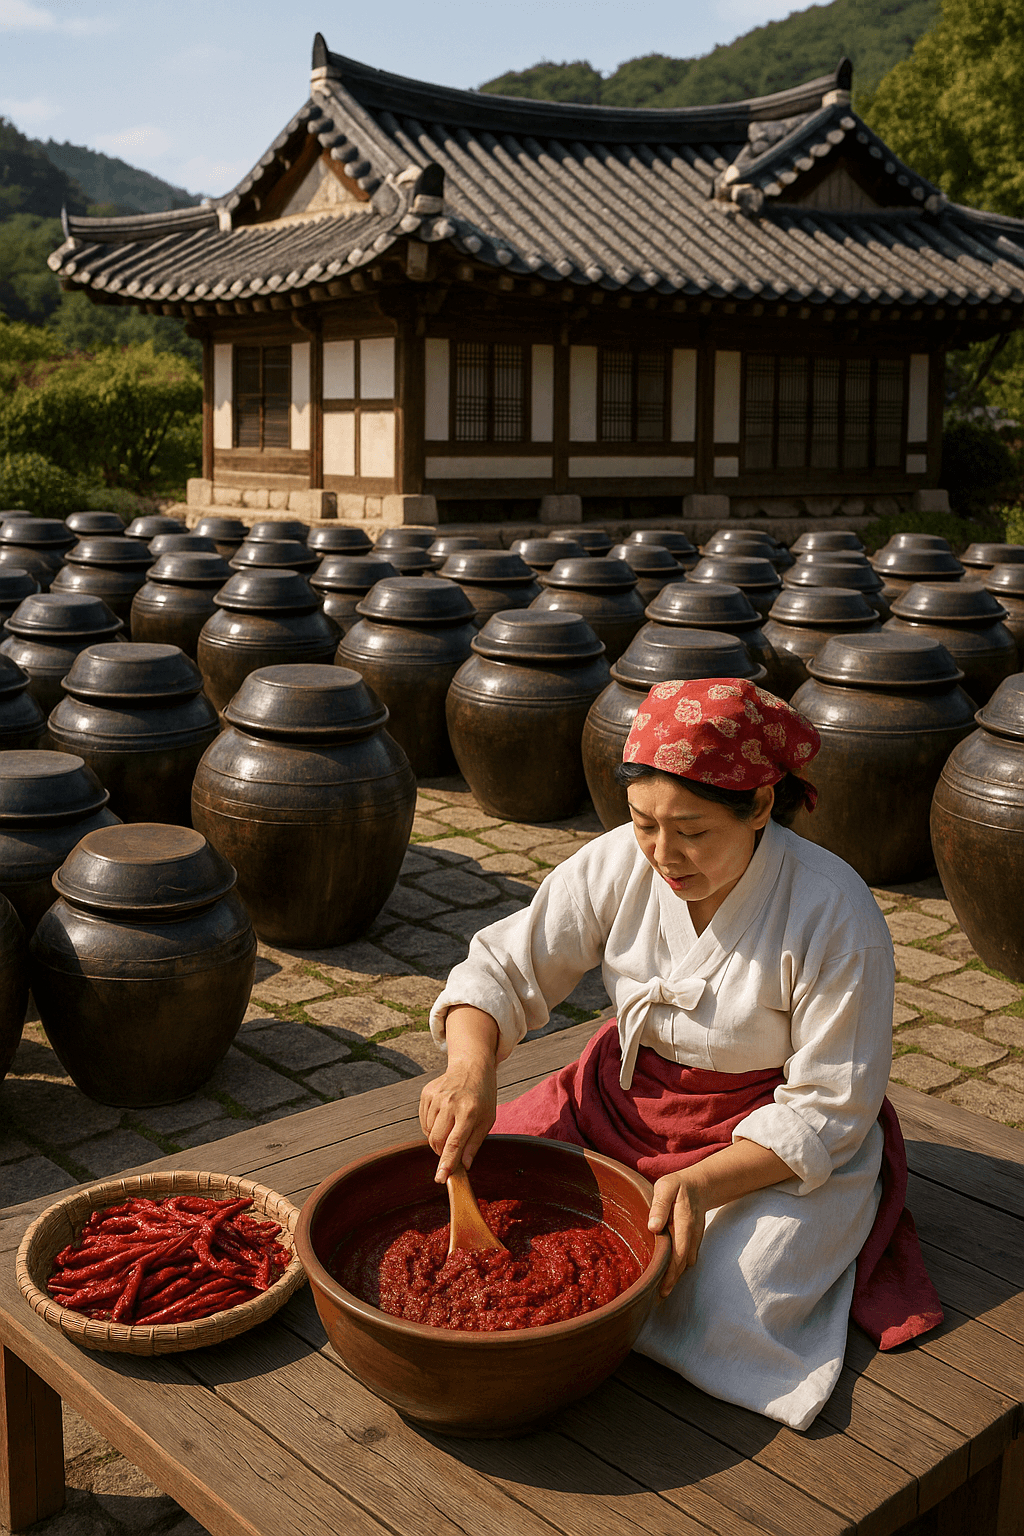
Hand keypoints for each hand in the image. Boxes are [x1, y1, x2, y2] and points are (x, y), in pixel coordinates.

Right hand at [419, 1054, 496, 1182]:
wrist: (471, 1067)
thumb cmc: (482, 1095)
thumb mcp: (487, 1119)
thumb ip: (475, 1144)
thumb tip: (465, 1165)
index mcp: (469, 1111)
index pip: (454, 1143)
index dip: (446, 1163)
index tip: (441, 1177)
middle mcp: (450, 1103)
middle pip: (437, 1141)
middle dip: (442, 1152)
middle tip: (452, 1149)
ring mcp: (436, 1097)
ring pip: (429, 1132)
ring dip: (437, 1138)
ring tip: (451, 1126)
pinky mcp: (426, 1093)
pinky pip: (423, 1121)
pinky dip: (431, 1126)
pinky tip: (443, 1117)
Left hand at [647, 1171, 706, 1297]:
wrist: (700, 1184)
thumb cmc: (678, 1185)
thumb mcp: (665, 1187)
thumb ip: (659, 1206)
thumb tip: (653, 1227)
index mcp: (684, 1222)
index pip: (678, 1252)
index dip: (671, 1272)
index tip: (661, 1288)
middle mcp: (692, 1234)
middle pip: (683, 1263)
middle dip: (672, 1281)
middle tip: (660, 1298)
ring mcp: (695, 1238)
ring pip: (686, 1263)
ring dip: (676, 1277)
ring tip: (662, 1291)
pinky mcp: (694, 1240)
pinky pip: (688, 1258)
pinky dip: (679, 1269)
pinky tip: (669, 1276)